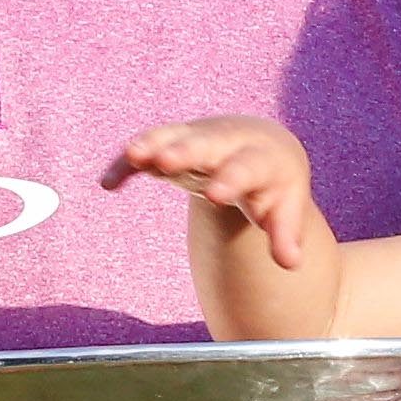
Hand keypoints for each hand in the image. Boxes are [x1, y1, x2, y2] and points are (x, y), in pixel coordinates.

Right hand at [101, 116, 316, 269]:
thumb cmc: (274, 187)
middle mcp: (228, 142)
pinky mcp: (173, 142)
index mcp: (261, 158)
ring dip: (152, 144)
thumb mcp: (285, 209)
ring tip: (132, 156)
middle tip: (166, 160)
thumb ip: (286, 235)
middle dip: (186, 151)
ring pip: (173, 137)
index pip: (246, 168)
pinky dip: (128, 163)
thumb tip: (292, 263)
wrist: (263, 147)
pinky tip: (108, 183)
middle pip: (206, 143)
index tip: (216, 194)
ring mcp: (197, 139)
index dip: (231, 179)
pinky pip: (148, 148)